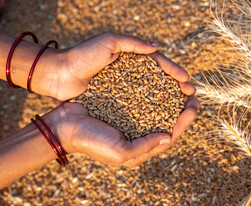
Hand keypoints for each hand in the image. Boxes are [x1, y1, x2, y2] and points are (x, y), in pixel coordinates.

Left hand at [50, 32, 194, 100]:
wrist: (59, 74)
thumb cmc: (82, 56)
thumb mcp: (108, 42)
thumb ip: (132, 43)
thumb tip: (156, 48)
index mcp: (132, 59)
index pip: (159, 65)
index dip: (174, 72)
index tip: (187, 82)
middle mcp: (132, 74)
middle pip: (160, 81)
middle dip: (177, 88)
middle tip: (191, 97)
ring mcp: (126, 89)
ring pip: (152, 95)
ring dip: (168, 101)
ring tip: (182, 108)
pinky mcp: (117, 102)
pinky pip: (138, 106)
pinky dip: (151, 111)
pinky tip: (162, 117)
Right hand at [52, 99, 198, 166]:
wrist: (65, 126)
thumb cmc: (91, 142)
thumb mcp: (121, 152)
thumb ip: (146, 147)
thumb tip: (168, 137)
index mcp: (141, 147)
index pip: (169, 136)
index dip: (184, 122)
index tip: (194, 108)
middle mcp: (138, 133)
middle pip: (167, 121)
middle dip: (182, 109)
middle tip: (194, 96)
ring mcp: (131, 118)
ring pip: (158, 108)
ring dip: (172, 97)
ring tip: (183, 86)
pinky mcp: (122, 104)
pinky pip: (143, 97)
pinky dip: (154, 90)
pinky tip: (162, 81)